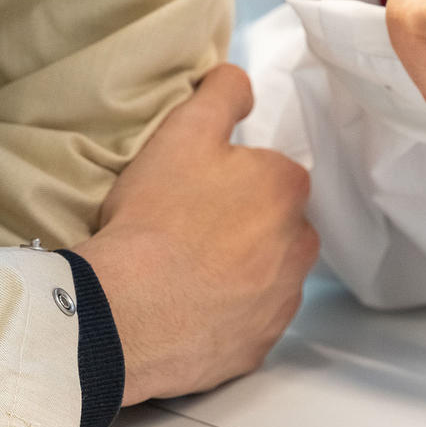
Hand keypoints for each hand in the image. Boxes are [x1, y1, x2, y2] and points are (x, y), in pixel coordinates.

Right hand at [73, 65, 316, 405]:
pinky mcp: (260, 345)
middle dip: (242, 226)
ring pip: (268, 274)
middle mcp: (301, 246)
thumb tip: (241, 81)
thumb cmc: (153, 218)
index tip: (193, 193)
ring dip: (240, 272)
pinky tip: (189, 310)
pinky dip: (228, 316)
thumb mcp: (182, 134)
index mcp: (288, 189)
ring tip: (185, 273)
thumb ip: (221, 95)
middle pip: (276, 226)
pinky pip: (250, 322)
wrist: (125, 312)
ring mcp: (282, 301)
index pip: (271, 175)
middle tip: (186, 233)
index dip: (229, 181)